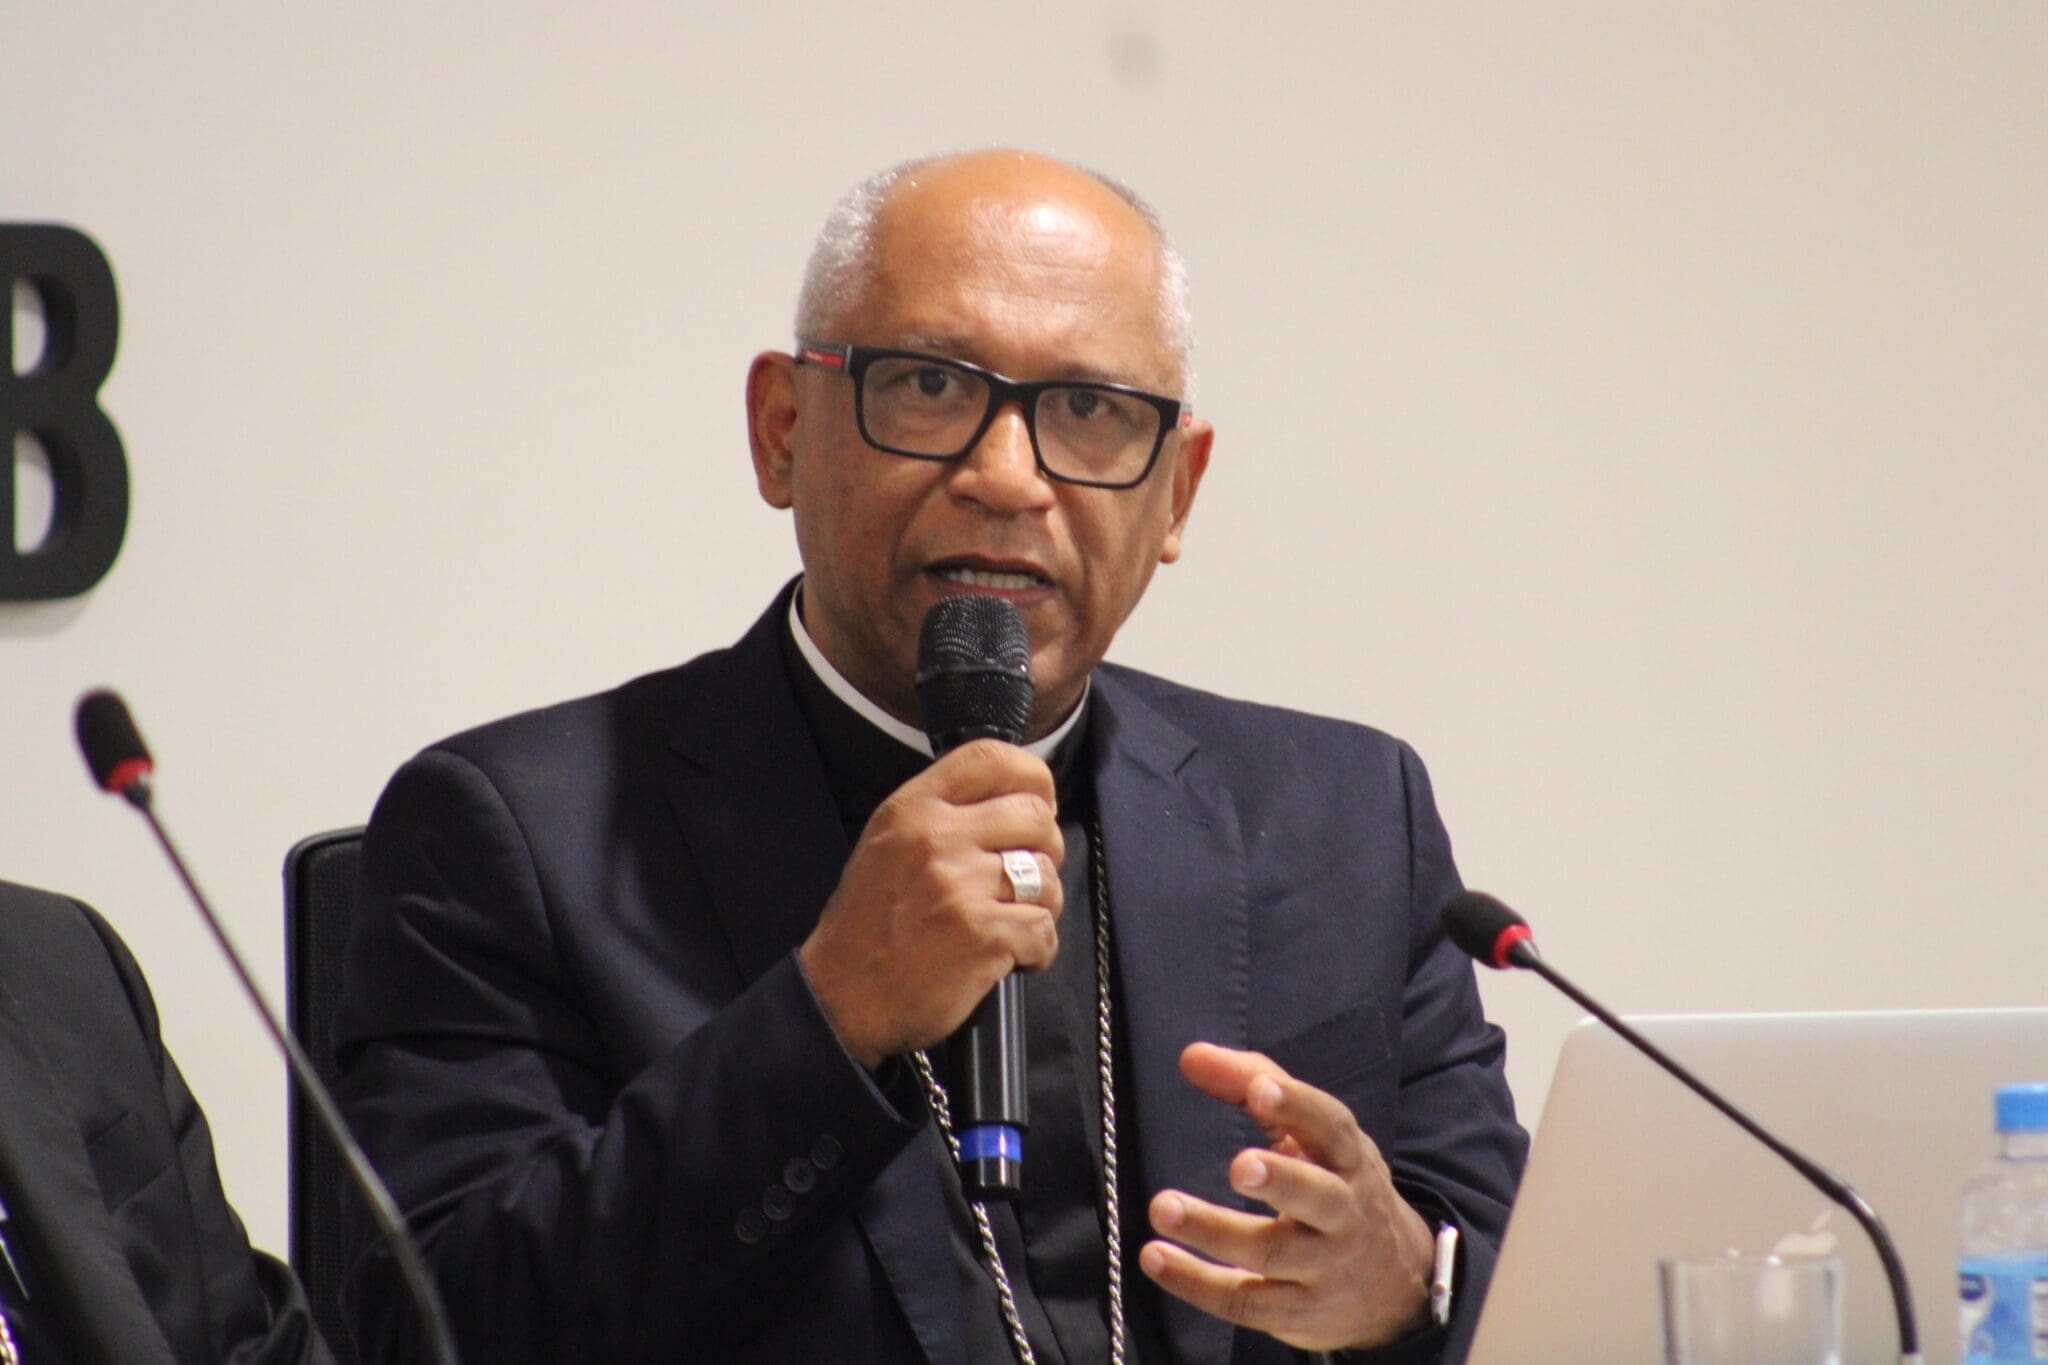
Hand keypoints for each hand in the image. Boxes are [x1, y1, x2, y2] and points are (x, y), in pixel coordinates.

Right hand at [798, 739, 1063, 1067]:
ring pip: (1046, 875)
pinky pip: (1044, 929)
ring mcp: (961, 886)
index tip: (1040, 802)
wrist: (840, 997)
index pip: (992, 757)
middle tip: (1025, 879)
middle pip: (1035, 815)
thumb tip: (1014, 801)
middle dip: (1045, 849)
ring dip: (1043, 904)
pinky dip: (1038, 950)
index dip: (1033, 777)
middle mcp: (937, 838)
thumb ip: (942, 814)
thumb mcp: (887, 844)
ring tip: (1012, 921)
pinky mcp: (982, 935)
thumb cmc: (868, 924)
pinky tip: (1011, 958)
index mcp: (913, 808)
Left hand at [1139, 1042, 1434, 1352]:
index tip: (1259, 1088)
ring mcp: (1324, 1268)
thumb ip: (1252, 1084)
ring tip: (1163, 1208)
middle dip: (1280, 1179)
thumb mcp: (1313, 1135)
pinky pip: (1248, 1302)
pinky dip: (1198, 1284)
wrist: (1395, 1285)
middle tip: (1238, 1166)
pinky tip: (1157, 1258)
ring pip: (1273, 1253)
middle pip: (1318, 1197)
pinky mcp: (1298, 1312)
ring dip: (1215, 1231)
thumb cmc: (1336, 1188)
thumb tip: (1192, 1056)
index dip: (1297, 1106)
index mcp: (1348, 1159)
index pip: (1330, 1126)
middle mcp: (1344, 1213)